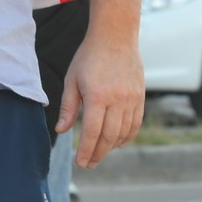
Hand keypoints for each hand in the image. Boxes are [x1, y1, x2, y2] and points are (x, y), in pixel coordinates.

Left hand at [57, 30, 143, 168]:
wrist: (115, 38)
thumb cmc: (88, 57)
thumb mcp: (72, 80)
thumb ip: (68, 107)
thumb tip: (61, 130)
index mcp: (98, 95)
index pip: (93, 131)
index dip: (86, 150)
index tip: (80, 162)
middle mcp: (118, 100)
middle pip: (109, 136)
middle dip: (98, 153)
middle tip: (87, 163)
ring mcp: (132, 99)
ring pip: (123, 133)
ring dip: (111, 147)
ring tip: (98, 154)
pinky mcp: (140, 97)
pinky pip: (135, 124)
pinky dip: (126, 137)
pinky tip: (115, 142)